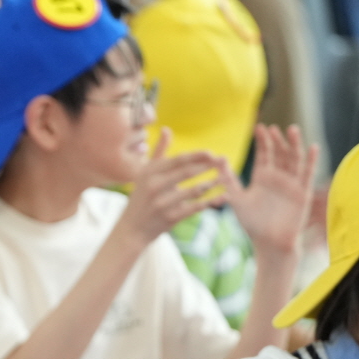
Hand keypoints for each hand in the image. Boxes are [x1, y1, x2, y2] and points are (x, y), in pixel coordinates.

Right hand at [110, 131, 223, 249]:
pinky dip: (211, 201)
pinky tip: (224, 196)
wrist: (132, 229)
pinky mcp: (170, 218)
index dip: (197, 155)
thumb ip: (158, 152)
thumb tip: (167, 129)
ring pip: (194, 190)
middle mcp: (155, 186)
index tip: (212, 153)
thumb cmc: (141, 198)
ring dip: (213, 182)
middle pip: (187, 172)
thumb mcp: (145, 173)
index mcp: (150, 172)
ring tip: (226, 177)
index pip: (178, 160)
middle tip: (224, 162)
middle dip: (208, 166)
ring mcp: (162, 203)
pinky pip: (196, 207)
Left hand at [216, 125, 318, 256]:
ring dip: (294, 144)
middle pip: (279, 153)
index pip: (264, 154)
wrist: (270, 243)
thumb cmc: (253, 224)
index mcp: (262, 177)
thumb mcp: (237, 199)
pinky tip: (313, 147)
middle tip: (272, 128)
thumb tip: (217, 160)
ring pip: (294, 159)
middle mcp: (278, 177)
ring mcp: (291, 183)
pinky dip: (311, 160)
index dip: (262, 141)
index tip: (259, 127)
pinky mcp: (302, 192)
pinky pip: (308, 174)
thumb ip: (229, 180)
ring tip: (291, 130)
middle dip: (276, 140)